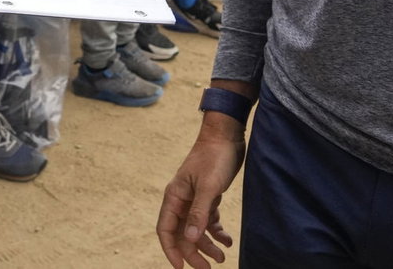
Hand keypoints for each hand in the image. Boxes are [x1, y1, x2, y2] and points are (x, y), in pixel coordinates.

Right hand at [157, 124, 244, 268]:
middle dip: (193, 253)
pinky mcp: (209, 196)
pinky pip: (209, 221)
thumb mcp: (209, 186)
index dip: (171, 250)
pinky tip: (227, 240)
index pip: (165, 230)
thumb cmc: (214, 157)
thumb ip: (198, 213)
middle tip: (208, 268)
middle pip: (182, 234)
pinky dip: (217, 232)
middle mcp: (182, 200)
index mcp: (174, 197)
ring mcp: (195, 199)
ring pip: (196, 229)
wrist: (227, 136)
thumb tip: (190, 239)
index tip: (181, 268)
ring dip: (207, 245)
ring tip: (222, 257)